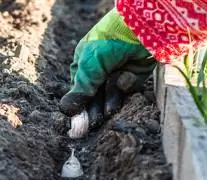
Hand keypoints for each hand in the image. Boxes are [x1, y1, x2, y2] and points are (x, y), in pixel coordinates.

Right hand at [59, 8, 155, 125]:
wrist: (141, 26)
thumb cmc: (108, 42)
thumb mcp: (89, 66)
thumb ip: (81, 89)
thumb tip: (64, 110)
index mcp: (83, 66)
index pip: (78, 93)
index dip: (79, 109)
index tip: (78, 127)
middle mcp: (99, 71)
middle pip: (94, 99)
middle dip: (94, 112)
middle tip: (92, 126)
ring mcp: (116, 74)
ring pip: (111, 96)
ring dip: (110, 101)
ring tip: (109, 110)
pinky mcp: (133, 75)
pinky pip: (127, 89)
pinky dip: (126, 84)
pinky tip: (127, 75)